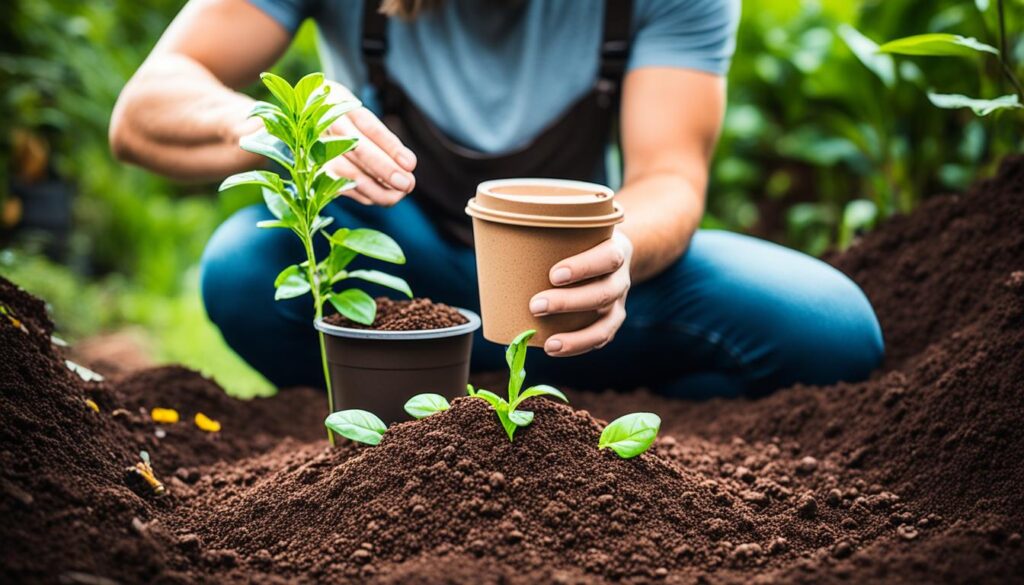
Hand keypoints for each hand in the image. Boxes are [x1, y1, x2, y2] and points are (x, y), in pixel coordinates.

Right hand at [321, 82, 416, 205]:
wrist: (303, 118)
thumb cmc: (342, 119)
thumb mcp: (360, 117)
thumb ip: (383, 140)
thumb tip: (408, 165)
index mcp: (338, 103)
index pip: (367, 125)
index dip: (390, 146)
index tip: (411, 164)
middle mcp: (322, 124)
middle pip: (356, 149)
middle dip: (384, 170)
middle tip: (408, 184)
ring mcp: (312, 149)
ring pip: (346, 173)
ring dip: (376, 189)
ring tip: (400, 193)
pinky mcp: (312, 172)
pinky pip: (340, 188)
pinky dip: (365, 195)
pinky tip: (383, 196)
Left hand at [529, 230, 632, 355]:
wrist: (612, 256)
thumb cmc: (582, 242)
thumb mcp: (575, 231)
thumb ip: (548, 237)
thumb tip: (493, 243)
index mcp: (614, 251)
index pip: (607, 258)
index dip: (583, 267)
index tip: (553, 275)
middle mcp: (620, 279)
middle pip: (603, 294)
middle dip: (568, 302)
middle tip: (536, 305)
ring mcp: (618, 303)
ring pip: (605, 323)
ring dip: (576, 336)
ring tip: (549, 344)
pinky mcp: (612, 320)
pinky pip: (601, 338)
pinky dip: (578, 346)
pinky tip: (554, 348)